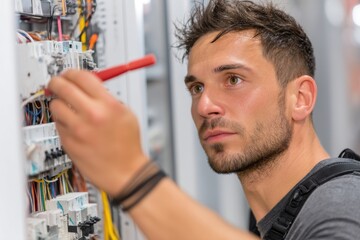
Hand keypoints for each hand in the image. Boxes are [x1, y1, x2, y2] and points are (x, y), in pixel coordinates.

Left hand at [48, 69, 148, 195]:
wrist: (125, 172)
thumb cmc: (127, 145)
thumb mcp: (126, 113)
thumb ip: (107, 96)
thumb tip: (89, 84)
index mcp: (107, 105)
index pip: (81, 76)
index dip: (73, 72)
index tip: (70, 74)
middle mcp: (91, 115)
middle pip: (62, 86)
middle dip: (58, 81)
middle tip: (58, 83)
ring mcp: (77, 129)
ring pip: (55, 105)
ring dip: (60, 103)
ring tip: (68, 108)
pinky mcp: (68, 142)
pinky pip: (58, 124)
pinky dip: (63, 122)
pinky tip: (74, 126)